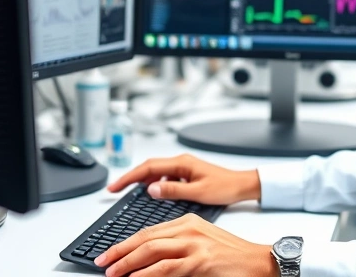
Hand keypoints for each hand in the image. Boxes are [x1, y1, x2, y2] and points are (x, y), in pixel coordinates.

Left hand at [94, 214, 277, 276]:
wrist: (259, 262)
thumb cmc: (232, 256)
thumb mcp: (201, 241)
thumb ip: (177, 245)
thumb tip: (150, 258)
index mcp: (187, 221)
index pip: (148, 230)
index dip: (126, 242)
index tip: (110, 252)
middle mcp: (188, 228)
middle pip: (145, 238)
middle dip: (119, 251)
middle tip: (102, 262)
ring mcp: (194, 244)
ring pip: (151, 251)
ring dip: (127, 263)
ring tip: (112, 272)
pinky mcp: (200, 262)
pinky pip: (166, 268)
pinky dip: (146, 274)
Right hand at [107, 153, 259, 204]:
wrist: (242, 185)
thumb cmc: (225, 187)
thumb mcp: (198, 192)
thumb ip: (173, 191)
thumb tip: (151, 189)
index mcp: (181, 163)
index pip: (148, 168)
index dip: (128, 177)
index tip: (114, 187)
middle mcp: (180, 162)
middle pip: (148, 167)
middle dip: (129, 177)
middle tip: (113, 189)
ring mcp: (183, 166)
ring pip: (155, 171)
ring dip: (140, 180)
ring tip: (126, 191)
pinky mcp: (186, 173)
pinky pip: (164, 175)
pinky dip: (153, 182)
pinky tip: (151, 192)